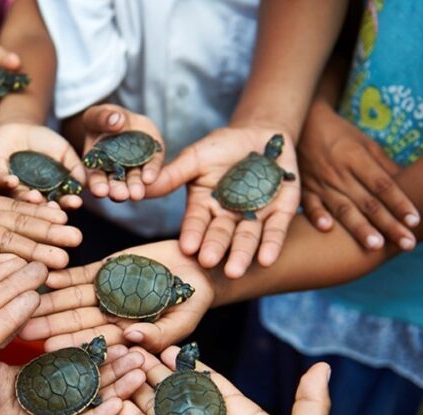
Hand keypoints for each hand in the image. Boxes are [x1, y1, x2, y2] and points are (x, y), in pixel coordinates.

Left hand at [0, 123, 85, 209]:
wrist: (22, 125)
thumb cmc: (46, 142)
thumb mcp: (65, 152)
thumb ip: (75, 167)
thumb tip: (85, 184)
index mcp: (49, 192)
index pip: (61, 201)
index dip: (68, 202)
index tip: (76, 201)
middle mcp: (31, 194)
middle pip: (40, 206)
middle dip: (47, 208)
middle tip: (55, 206)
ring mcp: (14, 186)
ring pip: (19, 197)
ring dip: (27, 199)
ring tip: (36, 197)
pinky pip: (0, 180)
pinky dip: (6, 181)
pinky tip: (13, 181)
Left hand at [20, 240, 216, 352]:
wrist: (200, 268)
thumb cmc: (195, 302)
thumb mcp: (182, 320)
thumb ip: (159, 333)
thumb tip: (133, 338)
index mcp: (125, 335)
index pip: (94, 342)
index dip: (73, 344)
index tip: (50, 346)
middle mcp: (108, 317)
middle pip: (74, 322)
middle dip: (48, 325)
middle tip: (20, 329)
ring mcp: (103, 293)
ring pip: (70, 299)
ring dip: (48, 302)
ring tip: (23, 303)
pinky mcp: (103, 270)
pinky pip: (79, 275)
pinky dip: (62, 275)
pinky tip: (44, 276)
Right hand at [82, 104, 165, 201]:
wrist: (125, 120)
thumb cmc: (103, 120)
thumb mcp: (97, 116)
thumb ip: (101, 118)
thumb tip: (116, 120)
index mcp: (95, 166)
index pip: (95, 179)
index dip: (97, 185)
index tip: (100, 190)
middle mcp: (114, 173)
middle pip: (115, 185)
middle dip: (117, 191)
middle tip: (120, 195)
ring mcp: (133, 168)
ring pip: (133, 181)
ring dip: (134, 187)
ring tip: (136, 193)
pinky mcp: (150, 160)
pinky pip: (151, 167)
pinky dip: (151, 172)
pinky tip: (149, 177)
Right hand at [119, 347, 333, 414]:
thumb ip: (310, 402)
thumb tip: (323, 367)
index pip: (209, 382)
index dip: (189, 365)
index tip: (169, 346)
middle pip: (178, 391)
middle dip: (157, 371)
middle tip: (136, 348)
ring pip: (158, 408)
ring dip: (140, 387)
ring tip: (121, 365)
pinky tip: (115, 399)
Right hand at [146, 125, 299, 277]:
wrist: (262, 134)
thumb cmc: (223, 146)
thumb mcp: (196, 157)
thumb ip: (173, 174)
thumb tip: (141, 187)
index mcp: (204, 206)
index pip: (196, 223)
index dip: (192, 234)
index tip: (187, 247)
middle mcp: (227, 217)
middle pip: (220, 235)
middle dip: (214, 248)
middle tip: (208, 262)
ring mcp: (254, 217)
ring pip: (247, 239)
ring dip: (241, 255)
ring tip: (234, 271)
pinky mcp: (280, 213)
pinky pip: (275, 231)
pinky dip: (271, 245)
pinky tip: (267, 259)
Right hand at [299, 100, 417, 250]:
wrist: (300, 123)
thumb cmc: (338, 135)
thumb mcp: (365, 143)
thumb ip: (383, 166)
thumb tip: (409, 183)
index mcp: (357, 158)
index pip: (383, 185)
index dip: (400, 203)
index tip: (415, 221)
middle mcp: (340, 172)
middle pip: (368, 202)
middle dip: (388, 224)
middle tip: (407, 244)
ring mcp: (320, 182)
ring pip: (343, 208)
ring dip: (359, 228)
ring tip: (375, 246)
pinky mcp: (302, 189)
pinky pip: (309, 204)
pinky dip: (316, 215)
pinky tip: (327, 229)